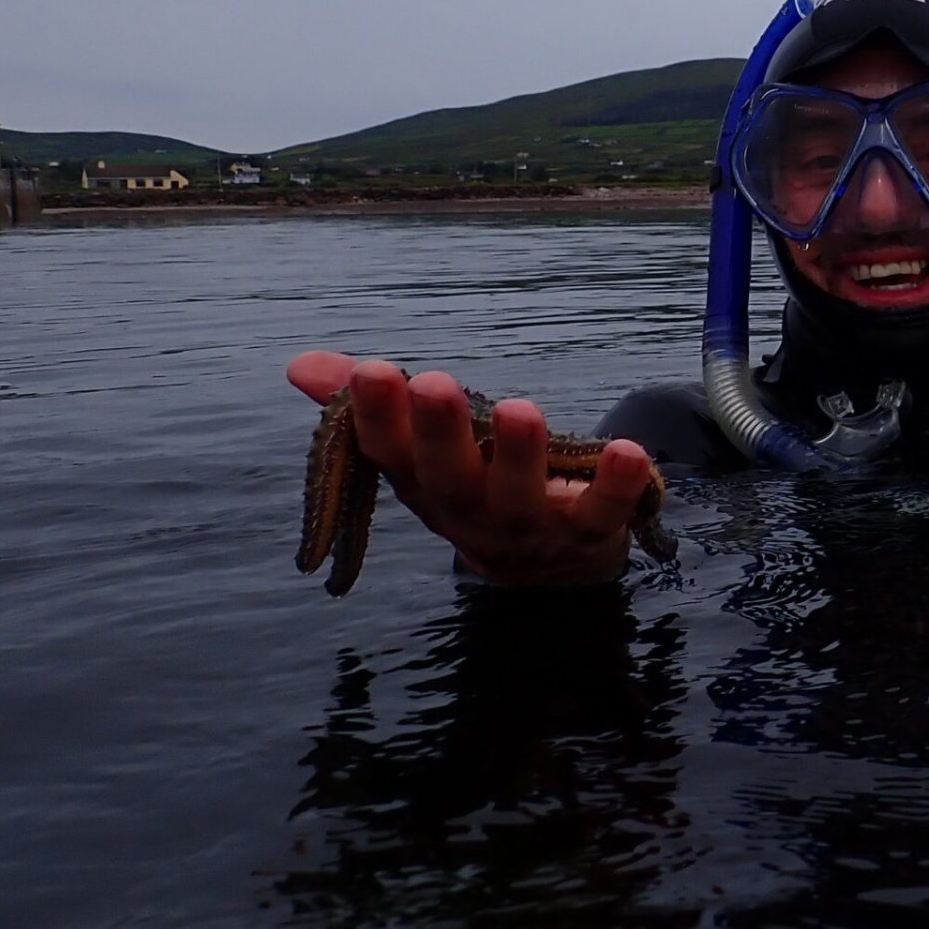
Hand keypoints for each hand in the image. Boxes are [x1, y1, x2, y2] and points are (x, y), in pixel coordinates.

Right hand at [286, 350, 659, 587]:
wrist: (547, 562)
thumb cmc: (475, 483)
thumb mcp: (423, 449)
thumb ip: (372, 406)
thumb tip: (300, 366)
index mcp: (424, 484)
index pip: (392, 453)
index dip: (379, 416)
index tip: (372, 370)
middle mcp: (470, 511)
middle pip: (451, 478)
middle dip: (441, 433)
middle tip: (434, 385)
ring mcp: (528, 527)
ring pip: (520, 498)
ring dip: (519, 456)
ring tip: (520, 410)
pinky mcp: (588, 533)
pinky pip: (603, 513)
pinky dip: (616, 485)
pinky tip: (629, 450)